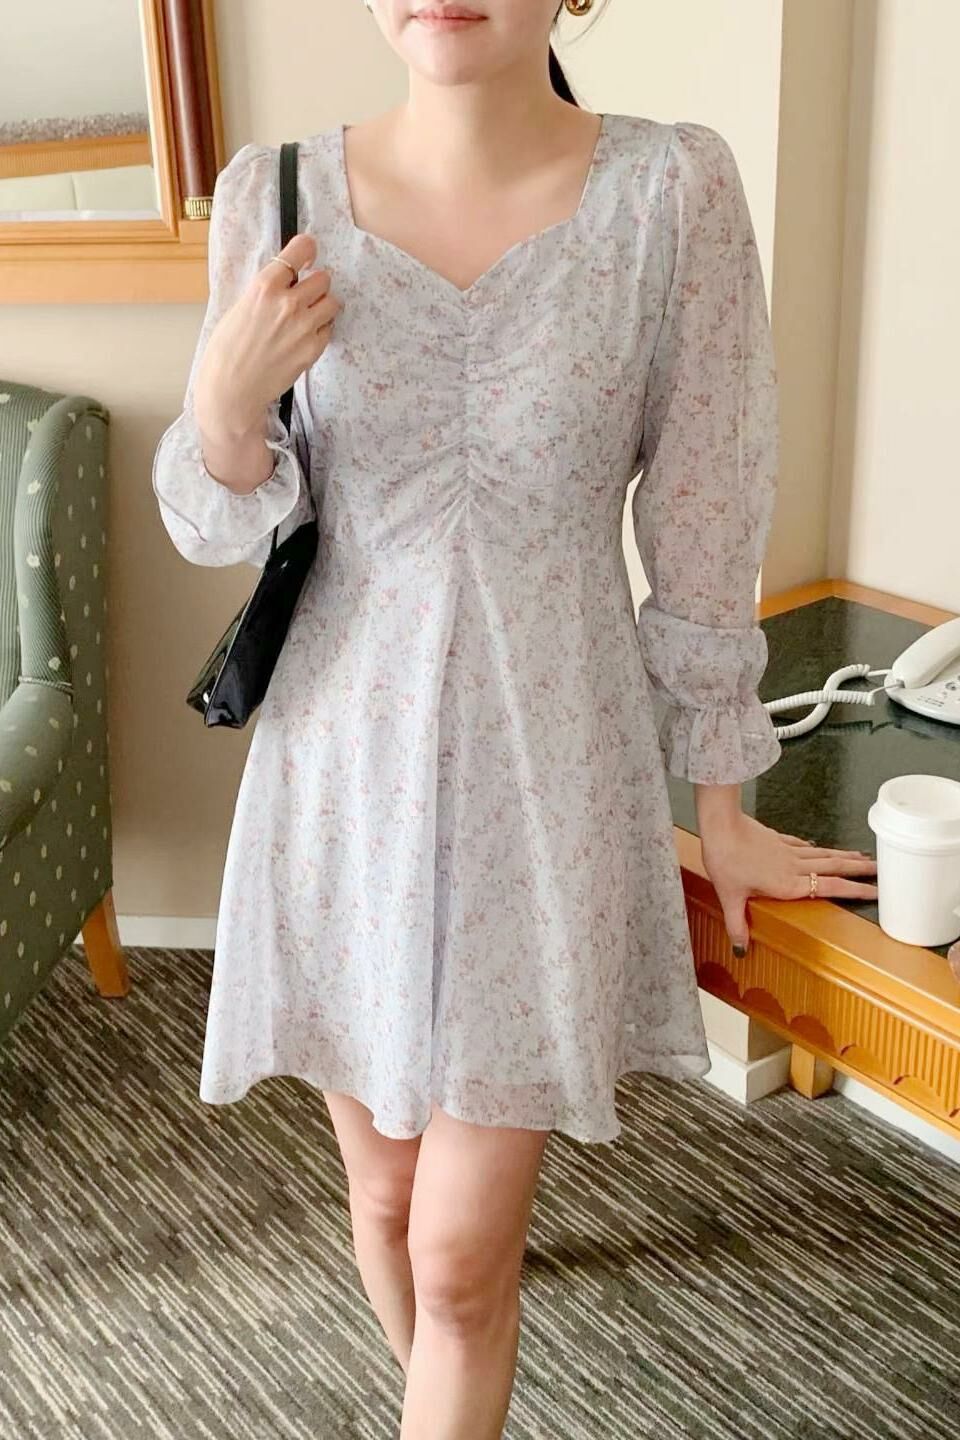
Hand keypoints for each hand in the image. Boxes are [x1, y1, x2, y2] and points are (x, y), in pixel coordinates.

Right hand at [194, 232, 342, 440]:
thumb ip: (265, 291)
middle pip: (323, 278)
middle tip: (306, 294)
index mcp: (264, 286)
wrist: (232, 389)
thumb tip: (284, 281)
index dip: (307, 250)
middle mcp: (288, 302)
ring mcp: (304, 326)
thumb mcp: (240, 307)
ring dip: (323, 306)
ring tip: (309, 316)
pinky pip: (329, 329)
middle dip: (316, 284)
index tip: (308, 254)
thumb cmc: (227, 350)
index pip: (300, 250)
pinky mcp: (313, 348)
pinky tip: (305, 337)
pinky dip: (321, 330)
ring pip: (332, 302)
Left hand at [700, 812, 878, 954]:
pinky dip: (815, 848)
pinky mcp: (776, 839)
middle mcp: (793, 866)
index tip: (877, 891)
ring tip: (862, 856)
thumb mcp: (729, 897)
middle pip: (835, 867)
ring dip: (844, 856)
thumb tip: (740, 948)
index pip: (831, 887)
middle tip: (883, 869)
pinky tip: (817, 847)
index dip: (856, 890)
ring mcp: (787, 850)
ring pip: (823, 854)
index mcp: (788, 884)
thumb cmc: (725, 859)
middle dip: (860, 869)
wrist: (720, 825)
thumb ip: (737, 924)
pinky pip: (802, 845)